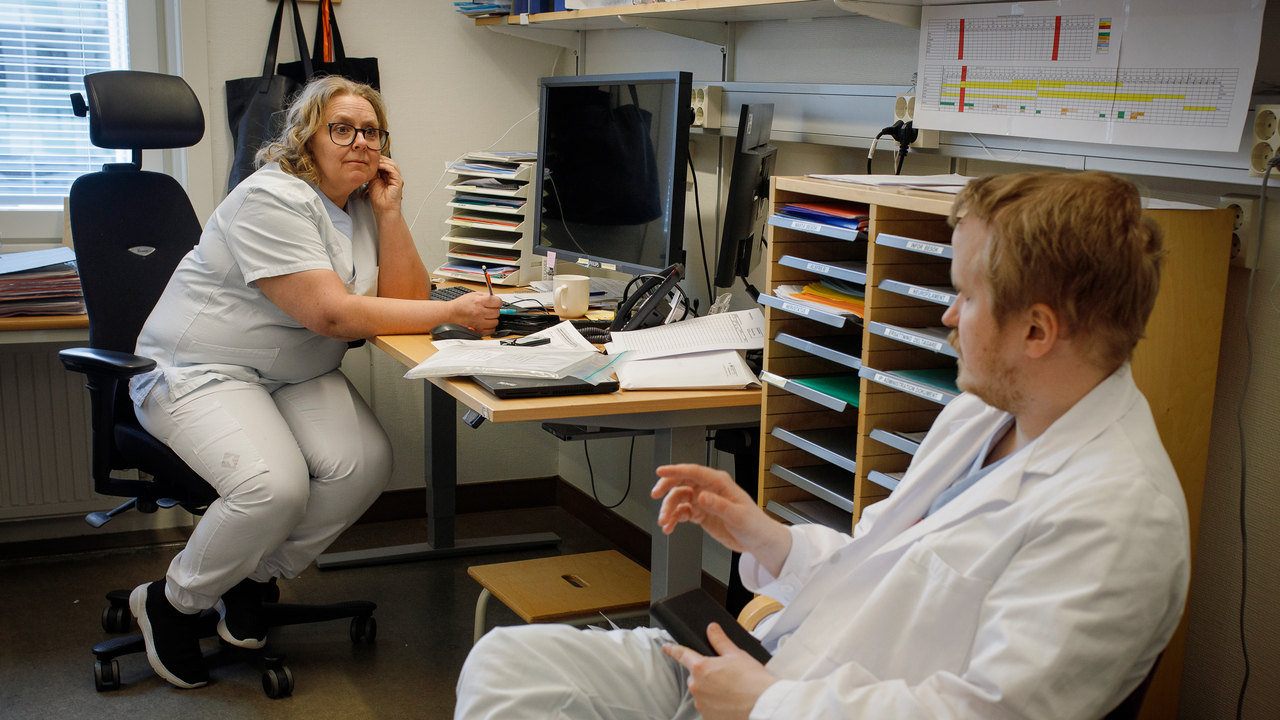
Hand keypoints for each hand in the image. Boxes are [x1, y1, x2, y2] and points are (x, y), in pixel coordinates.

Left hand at [368, 155, 403, 216]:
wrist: (383, 209)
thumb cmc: (379, 199)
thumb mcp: (373, 181)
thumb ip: (374, 172)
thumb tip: (370, 163)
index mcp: (389, 176)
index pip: (385, 163)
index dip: (378, 159)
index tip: (369, 157)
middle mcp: (394, 177)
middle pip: (389, 162)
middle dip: (380, 158)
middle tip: (371, 156)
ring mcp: (397, 178)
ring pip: (392, 164)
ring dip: (382, 161)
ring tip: (374, 161)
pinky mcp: (398, 181)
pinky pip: (393, 170)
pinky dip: (385, 166)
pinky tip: (379, 165)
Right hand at [448, 292, 502, 334]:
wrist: (451, 314)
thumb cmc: (461, 304)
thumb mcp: (473, 295)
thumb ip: (485, 296)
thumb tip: (495, 298)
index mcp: (479, 302)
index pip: (498, 302)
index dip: (498, 301)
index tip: (495, 302)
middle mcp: (479, 312)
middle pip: (497, 312)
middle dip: (494, 310)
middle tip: (489, 309)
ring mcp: (479, 322)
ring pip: (495, 322)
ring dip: (492, 319)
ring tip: (486, 316)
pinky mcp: (478, 330)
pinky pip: (491, 330)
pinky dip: (490, 326)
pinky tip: (485, 322)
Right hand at [652, 464, 789, 564]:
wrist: (757, 541)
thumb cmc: (754, 524)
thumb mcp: (738, 516)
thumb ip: (719, 505)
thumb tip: (702, 497)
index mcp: (719, 483)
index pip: (694, 472)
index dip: (676, 470)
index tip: (661, 471)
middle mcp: (709, 489)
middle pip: (682, 482)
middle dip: (667, 488)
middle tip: (655, 495)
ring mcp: (704, 501)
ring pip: (679, 499)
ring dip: (669, 509)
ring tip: (664, 521)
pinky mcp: (701, 514)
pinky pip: (682, 513)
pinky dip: (673, 520)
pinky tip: (669, 527)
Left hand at [663, 623, 776, 719]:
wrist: (763, 705)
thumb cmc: (752, 680)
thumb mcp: (736, 654)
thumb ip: (720, 641)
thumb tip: (711, 629)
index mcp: (701, 668)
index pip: (682, 654)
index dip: (672, 649)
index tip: (666, 647)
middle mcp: (697, 687)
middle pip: (696, 676)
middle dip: (707, 674)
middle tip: (725, 675)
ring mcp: (701, 704)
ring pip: (702, 692)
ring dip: (711, 690)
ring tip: (731, 689)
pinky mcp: (708, 717)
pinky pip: (708, 707)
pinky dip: (716, 704)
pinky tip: (730, 701)